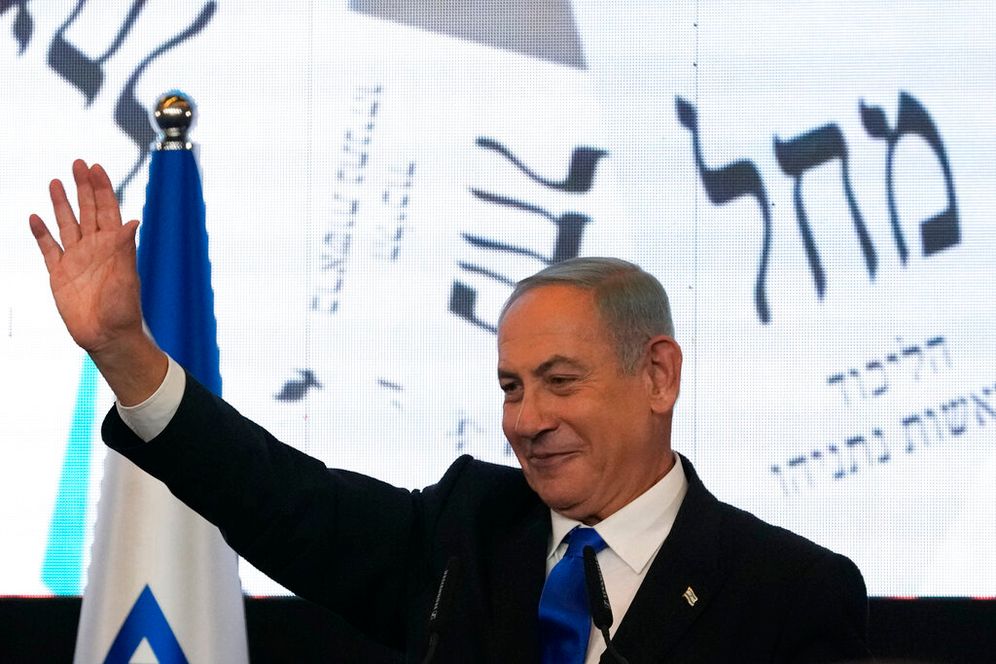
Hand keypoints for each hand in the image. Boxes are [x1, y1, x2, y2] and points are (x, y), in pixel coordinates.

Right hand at [30, 160, 165, 403]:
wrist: (107, 337)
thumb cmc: (123, 311)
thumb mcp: (126, 278)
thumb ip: (125, 250)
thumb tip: (133, 222)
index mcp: (114, 246)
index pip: (107, 210)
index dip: (102, 188)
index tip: (96, 167)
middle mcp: (95, 248)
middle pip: (87, 210)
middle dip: (83, 187)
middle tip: (78, 163)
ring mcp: (76, 259)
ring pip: (67, 224)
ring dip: (62, 204)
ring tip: (56, 182)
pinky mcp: (59, 274)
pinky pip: (48, 249)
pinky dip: (41, 233)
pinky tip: (35, 218)